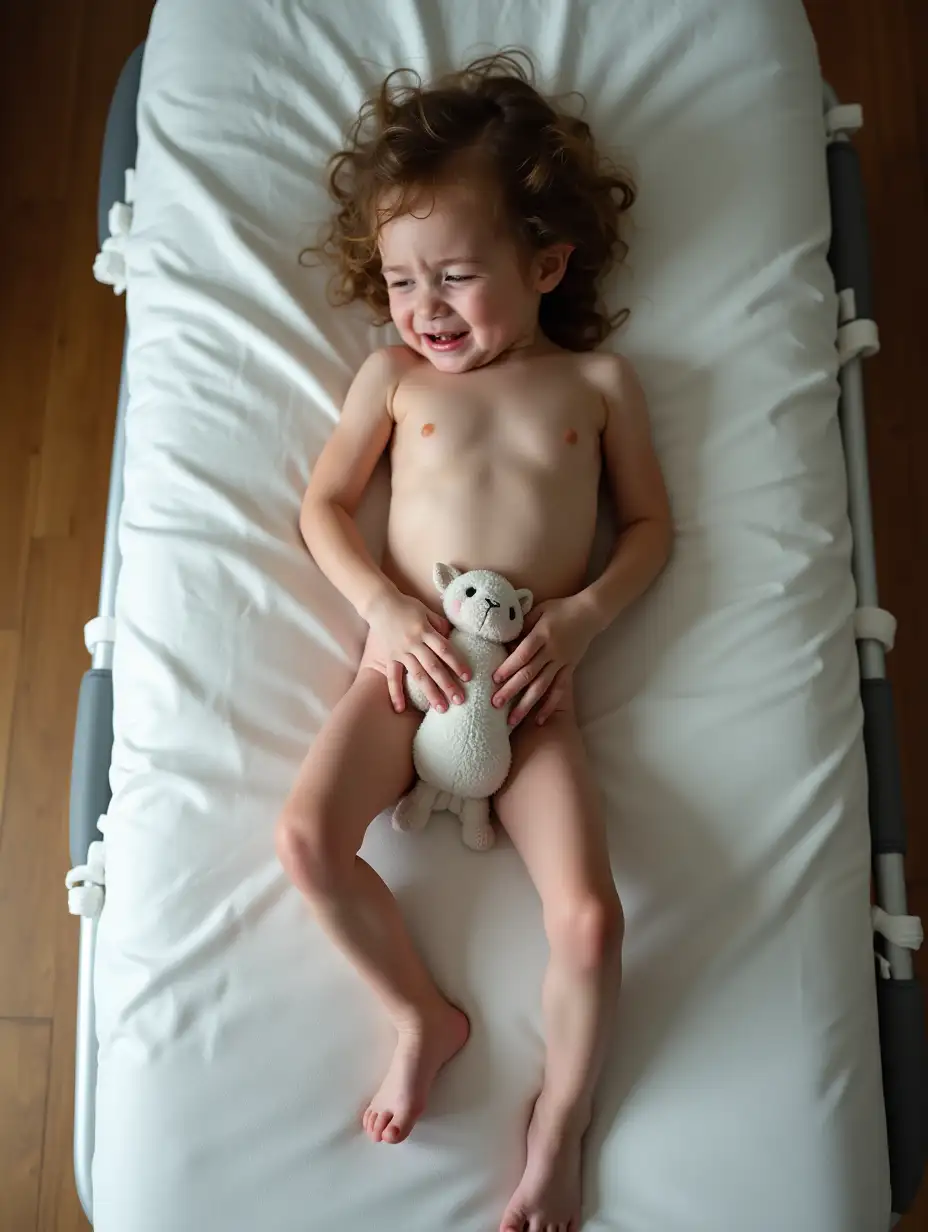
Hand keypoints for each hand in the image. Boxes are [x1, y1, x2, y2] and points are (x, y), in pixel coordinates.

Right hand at [366, 588, 469, 713]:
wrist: (379, 603)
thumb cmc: (407, 606)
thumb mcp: (427, 611)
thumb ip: (440, 625)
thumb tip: (453, 638)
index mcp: (425, 630)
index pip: (445, 650)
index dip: (457, 663)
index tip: (468, 677)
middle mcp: (414, 643)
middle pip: (434, 667)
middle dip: (448, 685)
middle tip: (460, 701)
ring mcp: (400, 652)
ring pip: (417, 675)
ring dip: (430, 693)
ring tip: (441, 708)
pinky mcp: (389, 658)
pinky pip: (392, 677)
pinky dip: (395, 693)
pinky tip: (400, 709)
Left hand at [491, 594, 599, 725]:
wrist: (591, 612)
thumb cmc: (561, 609)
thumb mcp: (539, 610)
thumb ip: (522, 625)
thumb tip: (504, 641)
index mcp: (542, 634)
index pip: (523, 654)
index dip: (508, 667)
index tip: (494, 679)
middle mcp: (552, 651)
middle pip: (529, 674)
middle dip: (511, 690)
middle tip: (495, 705)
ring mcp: (562, 662)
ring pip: (542, 687)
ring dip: (526, 705)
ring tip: (512, 721)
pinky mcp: (570, 669)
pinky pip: (559, 690)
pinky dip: (550, 706)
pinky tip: (540, 720)